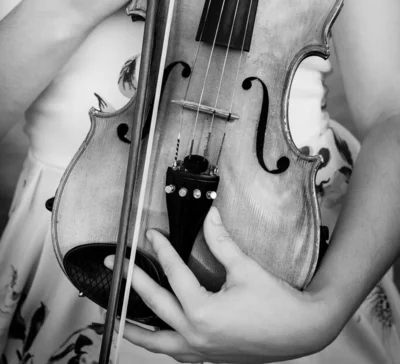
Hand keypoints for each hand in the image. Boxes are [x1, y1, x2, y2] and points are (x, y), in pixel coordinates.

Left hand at [105, 207, 336, 362]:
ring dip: (134, 327)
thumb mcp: (246, 268)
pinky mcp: (208, 356)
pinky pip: (174, 353)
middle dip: (132, 281)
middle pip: (154, 305)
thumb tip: (209, 215)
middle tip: (115, 263)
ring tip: (113, 316)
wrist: (302, 331)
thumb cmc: (276, 303)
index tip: (150, 235)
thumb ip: (221, 241)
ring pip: (157, 341)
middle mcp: (196, 335)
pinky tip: (154, 334)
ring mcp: (201, 350)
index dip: (161, 251)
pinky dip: (158, 343)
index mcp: (203, 312)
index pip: (174, 275)